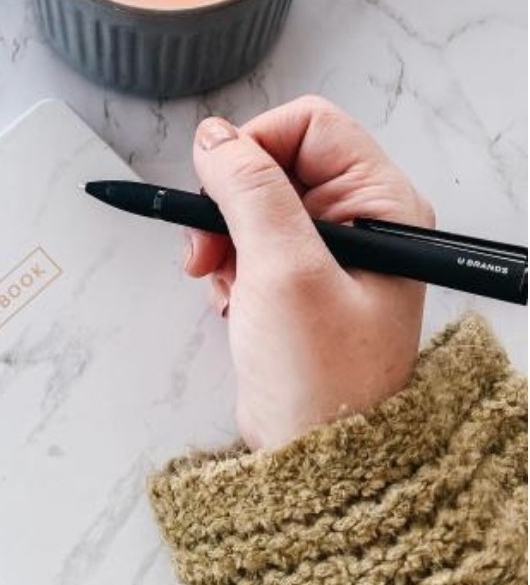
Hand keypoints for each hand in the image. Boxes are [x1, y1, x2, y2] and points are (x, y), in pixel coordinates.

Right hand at [184, 95, 434, 451]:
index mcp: (378, 203)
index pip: (309, 126)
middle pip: (273, 162)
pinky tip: (232, 302)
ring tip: (223, 284)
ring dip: (223, 238)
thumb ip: (248, 190)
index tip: (217, 184)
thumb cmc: (322, 377)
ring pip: (251, 203)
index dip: (255, 146)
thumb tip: (215, 136)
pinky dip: (228, 265)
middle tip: (207, 245)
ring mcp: (326, 250)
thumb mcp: (282, 270)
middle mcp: (358, 218)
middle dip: (229, 201)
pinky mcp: (296, 278)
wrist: (315, 459)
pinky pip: (247, 241)